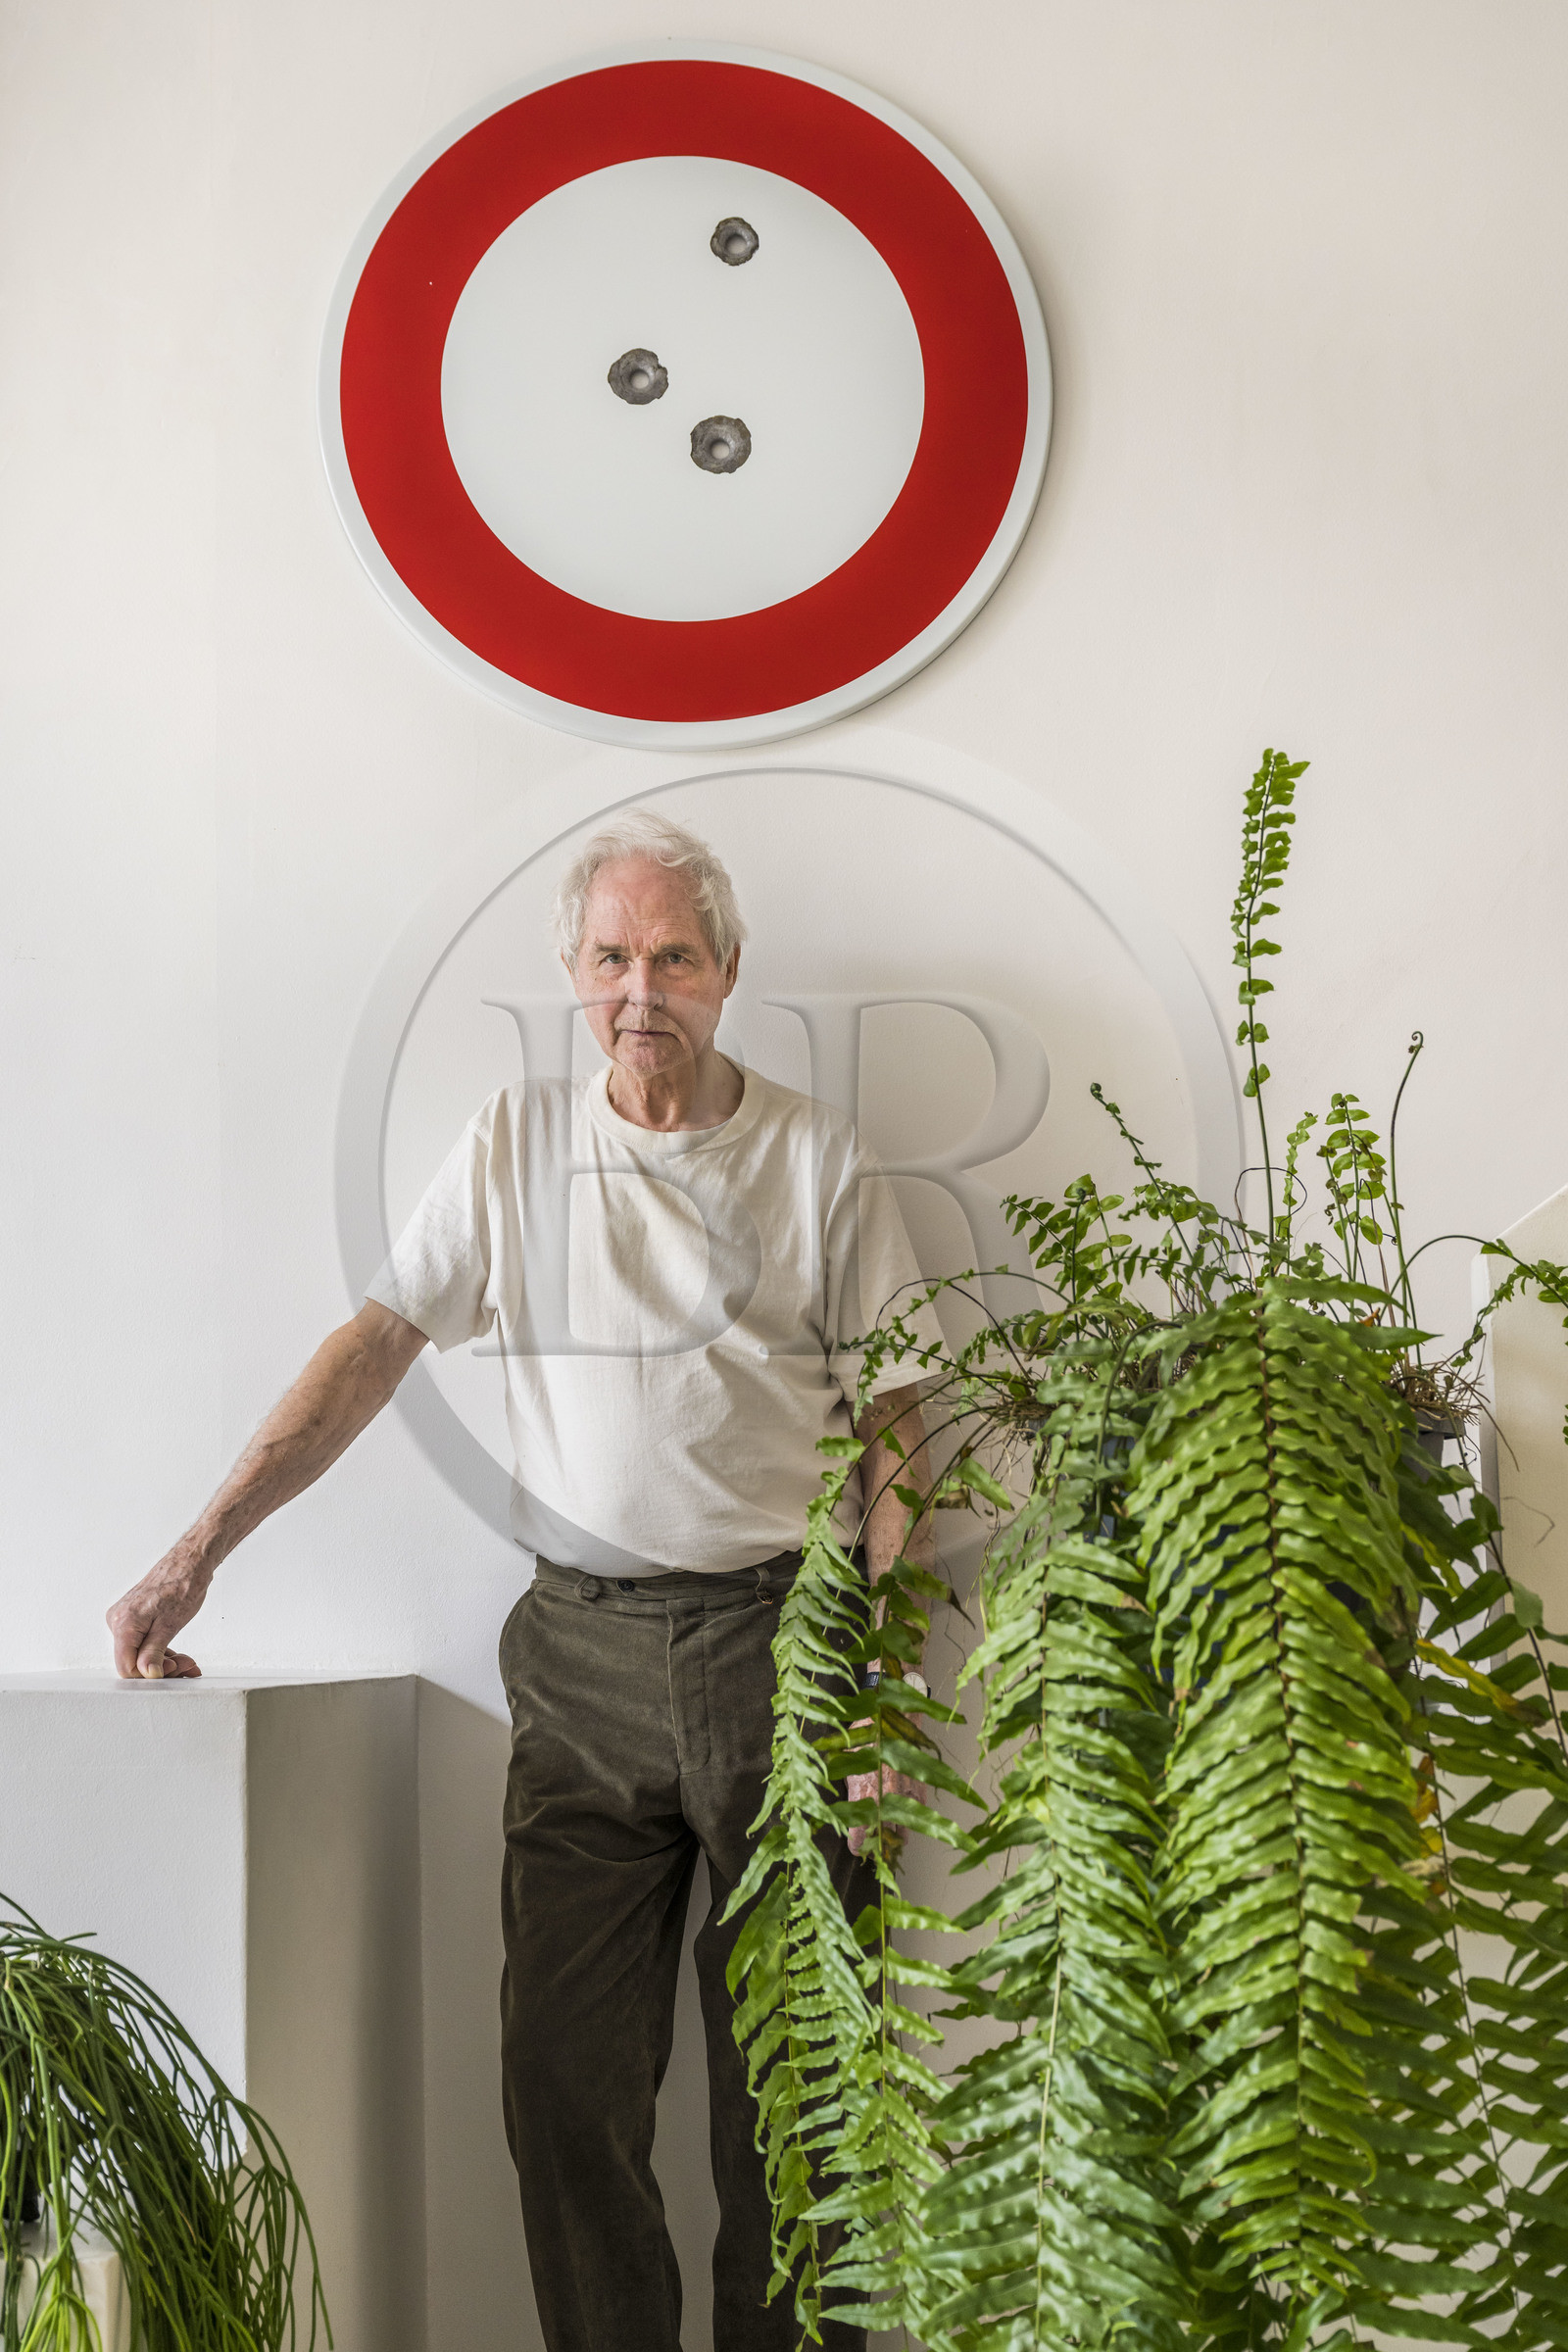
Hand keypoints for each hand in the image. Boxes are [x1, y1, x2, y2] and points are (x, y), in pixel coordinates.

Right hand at [107, 1540, 210, 1679]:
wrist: (189, 1562)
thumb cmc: (182, 1584)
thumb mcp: (170, 1625)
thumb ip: (154, 1652)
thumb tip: (147, 1674)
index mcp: (123, 1623)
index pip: (126, 1667)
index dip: (150, 1674)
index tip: (173, 1669)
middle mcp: (117, 1621)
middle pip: (134, 1661)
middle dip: (163, 1668)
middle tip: (187, 1666)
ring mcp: (124, 1619)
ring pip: (140, 1654)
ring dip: (165, 1661)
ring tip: (188, 1662)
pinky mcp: (133, 1618)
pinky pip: (144, 1643)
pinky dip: (162, 1651)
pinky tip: (179, 1656)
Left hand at [845, 1725, 924, 1860]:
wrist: (897, 1711)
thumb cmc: (866, 1728)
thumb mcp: (844, 1752)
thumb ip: (843, 1776)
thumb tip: (838, 1789)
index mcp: (863, 1791)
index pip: (860, 1832)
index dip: (857, 1845)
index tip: (856, 1850)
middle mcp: (885, 1798)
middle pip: (884, 1838)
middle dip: (878, 1847)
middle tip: (875, 1850)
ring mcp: (905, 1794)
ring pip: (904, 1831)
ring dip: (897, 1839)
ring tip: (892, 1843)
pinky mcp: (921, 1786)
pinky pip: (919, 1812)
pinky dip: (915, 1820)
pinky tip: (909, 1821)